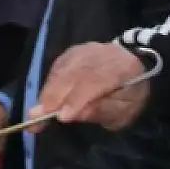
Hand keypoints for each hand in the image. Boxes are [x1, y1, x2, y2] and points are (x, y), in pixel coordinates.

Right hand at [32, 42, 148, 131]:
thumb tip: (71, 115)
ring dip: (48, 93)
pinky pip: (57, 68)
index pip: (96, 80)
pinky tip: (45, 101)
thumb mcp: (124, 111)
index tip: (61, 117)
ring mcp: (86, 49)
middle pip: (74, 73)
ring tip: (37, 115)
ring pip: (62, 69)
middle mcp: (104, 53)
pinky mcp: (73, 51)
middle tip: (37, 119)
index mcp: (125, 67)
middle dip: (54, 97)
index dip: (77, 98)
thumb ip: (101, 111)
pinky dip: (48, 85)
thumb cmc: (129, 95)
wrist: (132, 70)